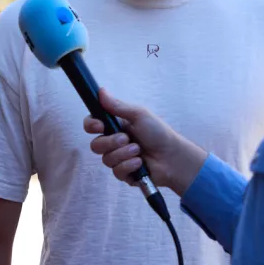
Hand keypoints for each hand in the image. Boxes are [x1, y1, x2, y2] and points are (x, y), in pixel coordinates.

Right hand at [83, 88, 206, 194]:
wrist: (172, 156)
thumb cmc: (158, 133)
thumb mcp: (139, 114)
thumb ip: (118, 106)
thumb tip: (101, 91)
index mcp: (115, 126)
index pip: (92, 125)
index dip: (91, 125)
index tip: (99, 126)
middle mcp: (114, 143)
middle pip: (95, 145)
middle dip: (111, 142)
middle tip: (127, 139)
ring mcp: (118, 159)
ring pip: (106, 159)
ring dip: (123, 154)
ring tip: (139, 151)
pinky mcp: (124, 173)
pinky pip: (116, 171)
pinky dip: (129, 166)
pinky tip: (140, 162)